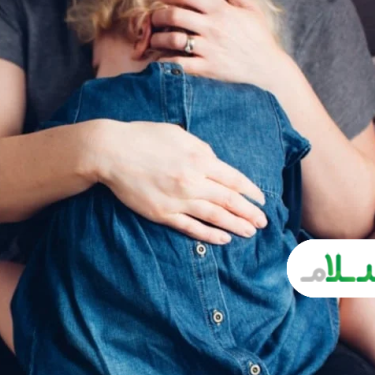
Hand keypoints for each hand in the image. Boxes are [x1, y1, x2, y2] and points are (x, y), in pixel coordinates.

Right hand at [93, 120, 266, 244]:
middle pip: (230, 200)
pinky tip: (222, 239)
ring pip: (215, 216)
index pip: (235, 179)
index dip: (251, 192)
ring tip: (250, 233)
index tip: (262, 200)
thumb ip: (202, 150)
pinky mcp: (162, 213)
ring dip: (235, 226)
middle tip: (263, 222)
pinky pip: (191, 227)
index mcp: (200, 159)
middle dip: (249, 213)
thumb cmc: (144, 138)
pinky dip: (209, 234)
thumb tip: (217, 164)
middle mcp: (193, 181)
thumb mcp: (179, 135)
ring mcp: (178, 199)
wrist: (111, 152)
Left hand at [149, 0, 292, 90]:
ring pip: (172, 40)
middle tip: (153, 19)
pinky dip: (164, 61)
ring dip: (157, 39)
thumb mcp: (248, 8)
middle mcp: (212, 28)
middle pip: (174, 16)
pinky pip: (178, 64)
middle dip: (158, 16)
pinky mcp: (206, 68)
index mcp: (221, 10)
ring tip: (154, 40)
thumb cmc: (258, 36)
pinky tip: (160, 59)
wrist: (267, 66)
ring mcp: (208, 49)